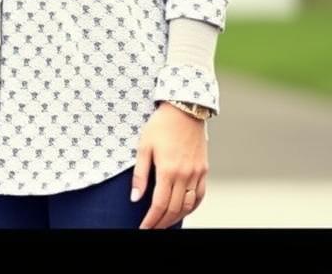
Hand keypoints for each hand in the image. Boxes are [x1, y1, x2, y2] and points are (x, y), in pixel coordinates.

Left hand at [132, 102, 208, 228]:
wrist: (184, 109)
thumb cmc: (160, 126)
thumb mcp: (143, 146)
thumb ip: (140, 174)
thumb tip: (135, 198)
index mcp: (168, 170)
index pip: (160, 205)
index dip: (151, 220)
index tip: (143, 229)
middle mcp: (185, 175)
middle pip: (175, 209)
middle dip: (162, 222)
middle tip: (152, 229)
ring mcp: (197, 174)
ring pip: (189, 205)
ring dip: (177, 217)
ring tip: (164, 222)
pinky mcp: (204, 170)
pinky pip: (200, 195)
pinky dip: (192, 207)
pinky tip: (183, 210)